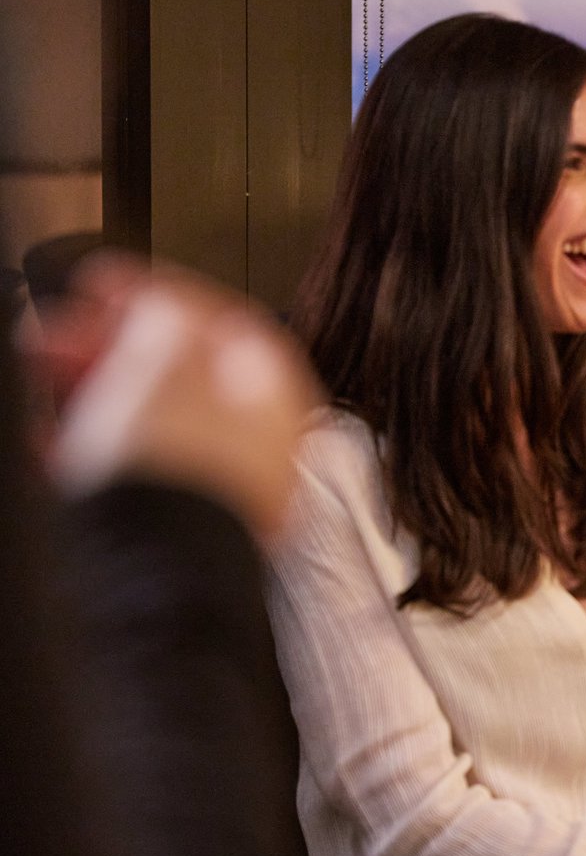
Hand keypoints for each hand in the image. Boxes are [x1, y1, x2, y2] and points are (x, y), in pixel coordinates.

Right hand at [33, 256, 321, 545]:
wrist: (163, 571)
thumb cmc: (176, 468)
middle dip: (109, 344)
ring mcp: (222, 486)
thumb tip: (157, 308)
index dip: (156, 295)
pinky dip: (90, 445)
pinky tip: (48, 438)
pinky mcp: (181, 524)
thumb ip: (159, 327)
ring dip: (91, 388)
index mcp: (274, 396)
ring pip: (150, 420)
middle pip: (180, 372)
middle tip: (55, 331)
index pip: (222, 323)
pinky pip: (135, 470)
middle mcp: (260, 441)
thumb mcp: (158, 372)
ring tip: (41, 372)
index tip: (105, 284)